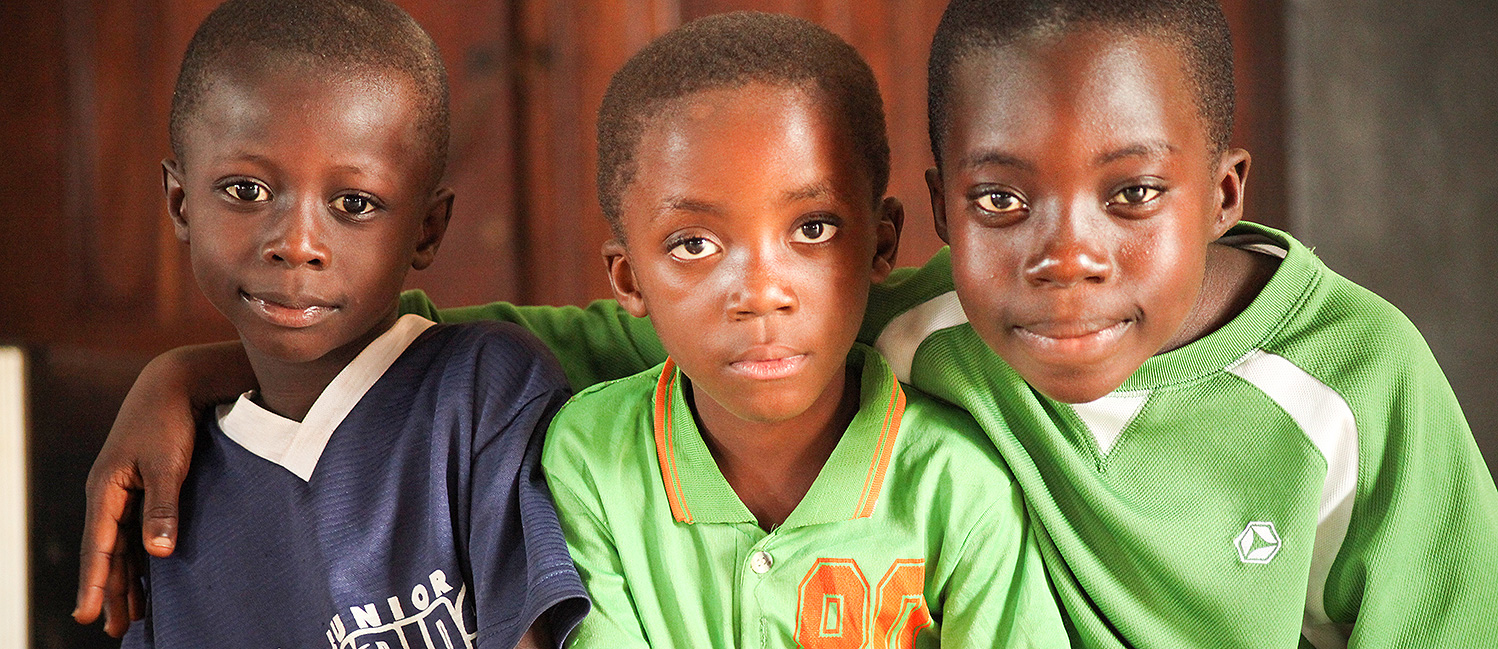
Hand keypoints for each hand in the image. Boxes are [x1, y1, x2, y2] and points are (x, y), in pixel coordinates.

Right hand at [72, 341, 253, 635]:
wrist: (174, 384)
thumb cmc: (170, 422)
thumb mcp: (168, 464)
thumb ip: (162, 507)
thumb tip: (157, 553)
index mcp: (106, 490)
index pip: (100, 547)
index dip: (95, 583)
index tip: (88, 615)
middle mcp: (110, 495)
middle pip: (108, 553)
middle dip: (110, 591)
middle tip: (114, 629)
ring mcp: (125, 492)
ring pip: (122, 545)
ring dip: (126, 579)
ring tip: (130, 616)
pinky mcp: (143, 488)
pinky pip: (136, 531)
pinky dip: (140, 557)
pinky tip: (148, 576)